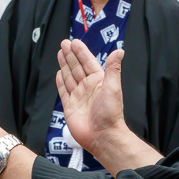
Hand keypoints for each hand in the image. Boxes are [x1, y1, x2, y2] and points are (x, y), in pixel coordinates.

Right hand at [55, 39, 126, 155]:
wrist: (103, 136)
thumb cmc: (110, 113)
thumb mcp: (113, 87)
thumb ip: (113, 68)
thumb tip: (119, 50)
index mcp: (98, 81)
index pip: (88, 63)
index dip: (81, 52)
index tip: (75, 42)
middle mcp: (88, 88)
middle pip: (76, 67)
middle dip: (70, 55)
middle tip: (64, 43)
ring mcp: (78, 97)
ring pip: (69, 77)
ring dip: (64, 65)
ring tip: (60, 53)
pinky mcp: (70, 107)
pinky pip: (64, 91)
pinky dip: (60, 82)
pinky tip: (59, 74)